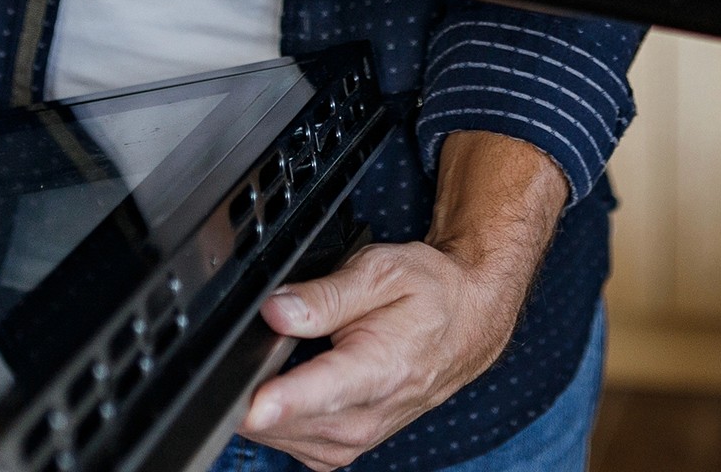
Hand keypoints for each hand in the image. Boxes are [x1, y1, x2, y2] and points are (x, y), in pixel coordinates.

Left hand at [239, 131, 566, 468]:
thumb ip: (325, 294)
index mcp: (381, 369)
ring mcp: (354, 440)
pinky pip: (290, 443)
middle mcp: (367, 417)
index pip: (323, 396)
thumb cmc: (430, 294)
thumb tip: (275, 311)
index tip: (252, 405)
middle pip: (287, 422)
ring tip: (281, 360)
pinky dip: (278, 417)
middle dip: (255, 389)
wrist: (467, 324)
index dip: (281, 402)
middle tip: (254, 348)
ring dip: (265, 405)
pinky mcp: (342, 450)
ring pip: (280, 437)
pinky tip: (288, 385)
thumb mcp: (382, 270)